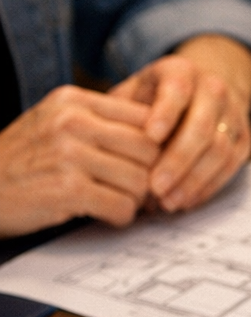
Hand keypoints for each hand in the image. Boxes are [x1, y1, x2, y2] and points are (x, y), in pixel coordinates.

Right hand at [0, 85, 160, 236]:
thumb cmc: (24, 160)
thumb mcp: (55, 123)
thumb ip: (100, 121)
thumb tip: (161, 134)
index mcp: (72, 101)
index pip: (145, 117)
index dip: (155, 145)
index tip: (147, 163)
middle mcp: (71, 122)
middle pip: (149, 150)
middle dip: (149, 175)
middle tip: (135, 188)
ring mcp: (69, 155)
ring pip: (140, 180)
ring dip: (134, 199)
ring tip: (115, 200)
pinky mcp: (67, 189)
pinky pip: (122, 206)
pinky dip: (120, 216)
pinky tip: (105, 214)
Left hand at [109, 34, 250, 212]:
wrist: (200, 90)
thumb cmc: (152, 98)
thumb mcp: (131, 93)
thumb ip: (116, 113)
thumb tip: (97, 145)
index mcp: (182, 71)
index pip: (178, 90)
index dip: (165, 114)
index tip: (149, 138)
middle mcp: (214, 89)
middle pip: (202, 127)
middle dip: (178, 160)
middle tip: (154, 188)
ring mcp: (233, 115)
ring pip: (220, 150)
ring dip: (194, 180)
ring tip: (168, 202)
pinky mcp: (244, 139)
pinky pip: (232, 166)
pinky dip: (209, 187)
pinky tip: (186, 201)